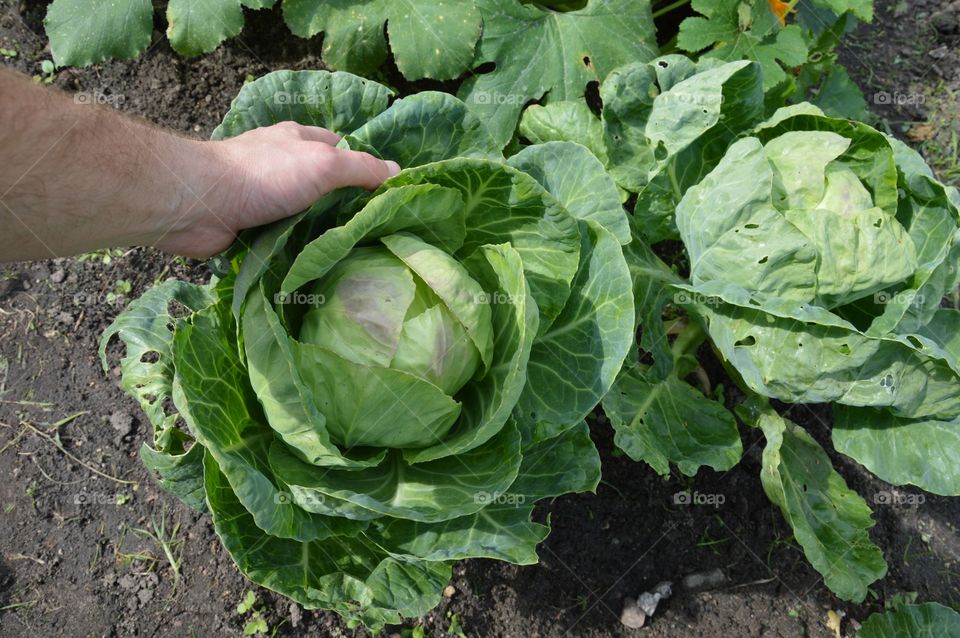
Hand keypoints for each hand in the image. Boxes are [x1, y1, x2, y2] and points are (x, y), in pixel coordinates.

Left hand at [153, 122, 400, 257]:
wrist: (200, 204)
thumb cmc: (264, 175)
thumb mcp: (323, 164)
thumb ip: (361, 169)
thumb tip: (398, 172)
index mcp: (298, 140)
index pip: (342, 149)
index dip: (364, 169)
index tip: (386, 197)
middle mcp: (281, 164)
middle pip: (324, 185)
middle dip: (344, 206)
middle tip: (375, 233)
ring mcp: (263, 196)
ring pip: (304, 214)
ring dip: (320, 232)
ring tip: (353, 255)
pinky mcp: (249, 226)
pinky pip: (283, 238)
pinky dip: (297, 250)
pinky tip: (317, 265)